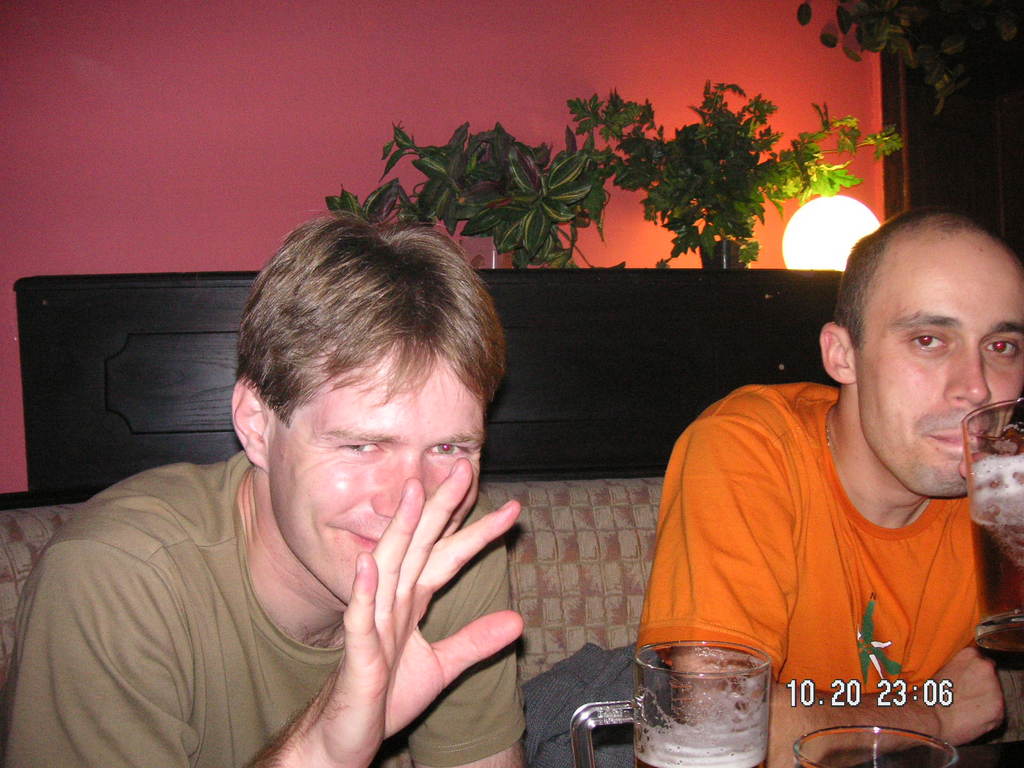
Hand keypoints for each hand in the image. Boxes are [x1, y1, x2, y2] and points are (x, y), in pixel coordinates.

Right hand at [297, 459, 522, 767]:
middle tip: (463, 468)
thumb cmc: (383, 697)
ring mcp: (372, 624)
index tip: (511, 510)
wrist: (345, 736)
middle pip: (419, 545)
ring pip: (388, 567)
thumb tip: (516, 620)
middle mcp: (392, 603)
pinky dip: (364, 591)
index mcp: (411, 603)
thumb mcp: (441, 668)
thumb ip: (475, 642)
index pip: (448, 557)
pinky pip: (359, 619)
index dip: (477, 532)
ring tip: (414, 494)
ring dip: (400, 531)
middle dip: (441, 507)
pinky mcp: (357, 654)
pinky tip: (368, 564)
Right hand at [933, 645, 1003, 743]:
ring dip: (985, 699)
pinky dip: (987, 716)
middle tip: (965, 693)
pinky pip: (996, 712)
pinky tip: (971, 715)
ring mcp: (994, 687)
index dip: (973, 670)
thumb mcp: (941, 668)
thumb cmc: (931, 694)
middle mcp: (985, 667)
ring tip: (966, 705)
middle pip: (990, 675)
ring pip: (995, 694)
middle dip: (981, 683)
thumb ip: (958, 664)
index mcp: (969, 654)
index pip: (979, 659)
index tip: (966, 678)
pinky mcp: (999, 708)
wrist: (930, 715)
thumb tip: (965, 669)